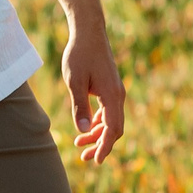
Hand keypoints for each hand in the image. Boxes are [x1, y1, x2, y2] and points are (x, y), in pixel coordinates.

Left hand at [62, 26, 124, 162]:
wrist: (88, 32)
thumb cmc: (79, 55)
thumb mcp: (74, 81)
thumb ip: (79, 106)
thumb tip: (81, 130)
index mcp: (112, 96)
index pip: (112, 129)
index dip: (105, 147)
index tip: (96, 160)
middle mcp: (118, 96)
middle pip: (114, 129)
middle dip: (100, 145)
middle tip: (84, 157)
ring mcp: (115, 92)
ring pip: (110, 120)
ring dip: (97, 134)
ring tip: (80, 144)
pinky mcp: (110, 88)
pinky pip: (108, 111)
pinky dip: (98, 122)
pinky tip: (86, 127)